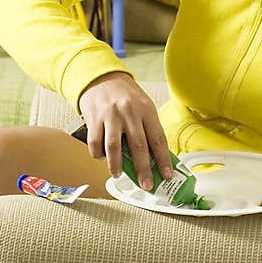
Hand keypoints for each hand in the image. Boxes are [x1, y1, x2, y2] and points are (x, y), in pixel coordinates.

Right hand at [77, 72, 172, 188]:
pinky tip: (102, 158)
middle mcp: (130, 112)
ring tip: (118, 174)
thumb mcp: (143, 107)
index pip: (158, 139)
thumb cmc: (125, 95)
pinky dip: (98, 154)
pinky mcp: (94, 118)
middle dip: (143, 170)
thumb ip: (148, 129)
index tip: (167, 175)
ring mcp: (111, 115)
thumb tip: (155, 160)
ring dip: (116, 166)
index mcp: (147, 110)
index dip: (164, 160)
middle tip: (146, 184)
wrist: (101, 78)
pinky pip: (95, 143)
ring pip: (114, 147)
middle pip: (139, 146)